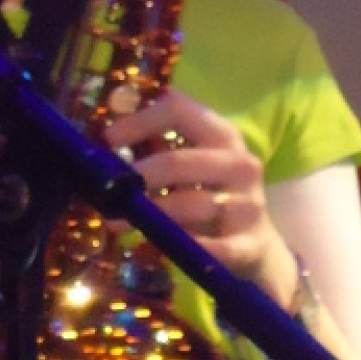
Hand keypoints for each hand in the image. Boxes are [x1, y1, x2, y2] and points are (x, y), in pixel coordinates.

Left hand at [101, 89, 297, 305]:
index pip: (179, 110)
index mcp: (222, 135)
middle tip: (109, 189)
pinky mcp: (251, 244)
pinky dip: (191, 247)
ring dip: (150, 215)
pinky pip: (217, 247)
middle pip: (179, 161)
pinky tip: (163, 249)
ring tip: (117, 222)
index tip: (108, 138)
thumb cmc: (212, 196)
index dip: (140, 120)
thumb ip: (157, 148)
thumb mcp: (192, 165)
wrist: (254, 245)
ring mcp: (249, 204)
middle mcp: (240, 164)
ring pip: (191, 205)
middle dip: (139, 174)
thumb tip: (106, 137)